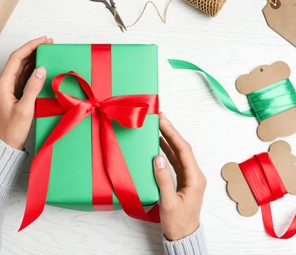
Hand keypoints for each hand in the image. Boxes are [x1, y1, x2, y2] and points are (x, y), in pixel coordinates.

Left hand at [0, 36, 52, 148]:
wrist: (7, 145)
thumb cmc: (13, 130)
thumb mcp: (25, 109)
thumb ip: (32, 88)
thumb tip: (41, 69)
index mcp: (3, 85)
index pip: (16, 59)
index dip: (30, 47)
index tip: (43, 40)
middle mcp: (5, 84)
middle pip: (19, 61)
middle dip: (33, 50)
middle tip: (48, 43)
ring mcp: (10, 89)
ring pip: (22, 68)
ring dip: (34, 59)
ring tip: (47, 51)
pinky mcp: (16, 95)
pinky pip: (24, 78)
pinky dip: (34, 70)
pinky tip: (42, 67)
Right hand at [153, 112, 205, 240]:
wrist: (183, 236)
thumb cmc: (178, 223)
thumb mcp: (169, 203)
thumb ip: (164, 180)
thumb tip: (158, 158)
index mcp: (195, 179)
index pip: (184, 150)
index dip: (173, 134)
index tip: (163, 121)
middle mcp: (195, 175)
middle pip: (183, 148)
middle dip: (171, 132)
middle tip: (160, 118)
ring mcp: (189, 177)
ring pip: (179, 153)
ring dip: (169, 139)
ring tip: (158, 127)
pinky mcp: (183, 180)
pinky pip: (175, 161)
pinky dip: (167, 151)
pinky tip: (159, 145)